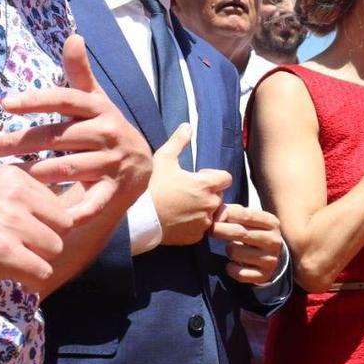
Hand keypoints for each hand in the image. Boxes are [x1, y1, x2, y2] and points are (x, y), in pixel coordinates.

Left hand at [0, 34, 152, 223]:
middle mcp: (109, 132)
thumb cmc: (105, 128)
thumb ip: (80, 72)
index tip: (5, 104)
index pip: (67, 99)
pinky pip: (95, 200)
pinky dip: (78, 210)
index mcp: (100, 108)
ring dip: (38, 173)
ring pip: (71, 167)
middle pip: (61, 136)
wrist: (140, 165)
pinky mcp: (116, 189)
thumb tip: (74, 36)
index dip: (37, 100)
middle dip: (23, 142)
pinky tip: (51, 215)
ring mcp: (113, 162)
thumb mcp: (95, 100)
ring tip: (8, 176)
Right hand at [0, 165, 72, 292]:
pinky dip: (31, 281)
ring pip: (55, 250)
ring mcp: (10, 223)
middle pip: (64, 227)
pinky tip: (13, 278)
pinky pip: (41, 272)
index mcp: (15, 177)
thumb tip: (70, 215)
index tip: (27, 235)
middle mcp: (16, 195)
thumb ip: (23, 199)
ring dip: (37, 262)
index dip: (46, 225)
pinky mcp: (2, 252)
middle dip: (46, 243)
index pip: (59, 204)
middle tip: (20, 252)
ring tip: (10, 263)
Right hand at [149, 124, 231, 245]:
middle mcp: (210, 204)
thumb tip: (187, 126)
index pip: (226, 178)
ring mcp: (203, 223)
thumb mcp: (163, 158)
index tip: (198, 177)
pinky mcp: (195, 237)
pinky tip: (177, 219)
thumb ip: (178, 142)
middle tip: (187, 191)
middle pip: (218, 195)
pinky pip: (200, 229)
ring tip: (180, 206)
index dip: (213, 177)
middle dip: (207, 193)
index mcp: (206, 185)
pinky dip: (193, 224)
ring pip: (210, 213)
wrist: (137, 218)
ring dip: (201, 209)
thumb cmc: (151, 186)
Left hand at [210, 204, 284, 283]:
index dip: (225, 215)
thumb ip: (234, 212)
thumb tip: (216, 214)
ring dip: (229, 250)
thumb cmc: (254, 232)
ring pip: (235, 253)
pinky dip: (231, 268)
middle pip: (240, 233)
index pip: (245, 214)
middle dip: (220, 230)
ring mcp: (270, 259)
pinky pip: (238, 273)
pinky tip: (234, 264)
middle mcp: (273, 241)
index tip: (213, 218)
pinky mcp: (264, 275)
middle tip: (211, 230)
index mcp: (271, 222)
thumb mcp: (250, 219)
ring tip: (234, 248)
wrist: (273, 256)